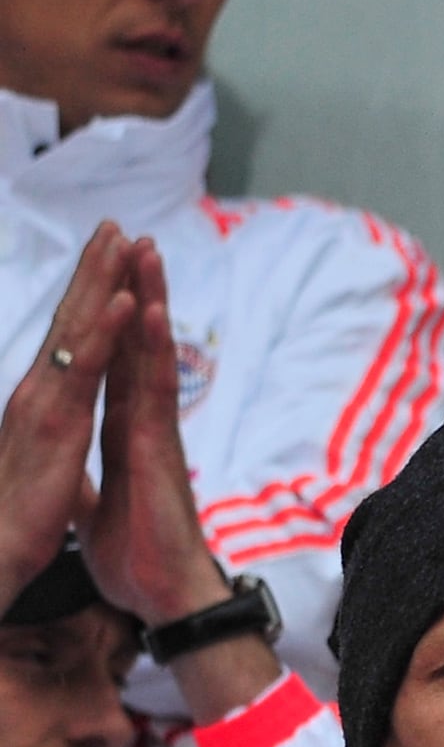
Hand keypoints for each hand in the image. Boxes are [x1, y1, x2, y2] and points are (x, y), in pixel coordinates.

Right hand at [0, 225, 133, 590]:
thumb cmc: (15, 520)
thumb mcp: (41, 470)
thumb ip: (49, 445)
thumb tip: (54, 436)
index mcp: (41, 403)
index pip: (68, 342)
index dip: (86, 300)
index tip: (106, 262)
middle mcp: (40, 391)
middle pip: (71, 319)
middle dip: (94, 270)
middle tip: (115, 226)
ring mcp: (46, 402)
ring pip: (79, 330)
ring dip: (101, 281)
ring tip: (122, 240)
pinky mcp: (59, 422)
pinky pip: (89, 367)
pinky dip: (108, 330)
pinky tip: (126, 299)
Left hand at [85, 239, 280, 715]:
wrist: (165, 597)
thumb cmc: (136, 561)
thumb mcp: (90, 512)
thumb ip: (84, 483)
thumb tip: (70, 475)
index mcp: (120, 436)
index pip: (111, 367)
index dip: (106, 323)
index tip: (105, 280)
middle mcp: (142, 424)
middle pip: (134, 346)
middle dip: (132, 290)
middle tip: (130, 237)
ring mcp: (154, 431)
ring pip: (149, 354)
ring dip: (148, 299)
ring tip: (145, 249)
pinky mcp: (158, 446)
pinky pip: (153, 386)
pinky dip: (150, 346)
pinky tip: (148, 308)